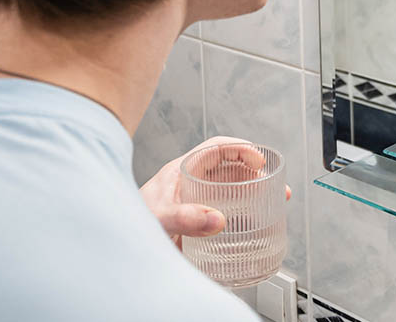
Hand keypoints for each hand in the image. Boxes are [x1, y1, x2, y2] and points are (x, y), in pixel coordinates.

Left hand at [140, 136, 291, 248]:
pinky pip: (227, 208)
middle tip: (275, 183)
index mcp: (182, 171)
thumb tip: (216, 219)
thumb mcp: (159, 218)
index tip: (259, 160)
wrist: (120, 248)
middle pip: (230, 166)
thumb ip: (185, 218)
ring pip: (231, 186)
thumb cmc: (131, 224)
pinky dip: (244, 211)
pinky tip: (254, 223)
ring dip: (254, 189)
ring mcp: (196, 201)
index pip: (216, 148)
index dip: (241, 148)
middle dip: (255, 170)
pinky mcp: (199, 221)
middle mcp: (191, 183)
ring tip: (275, 199)